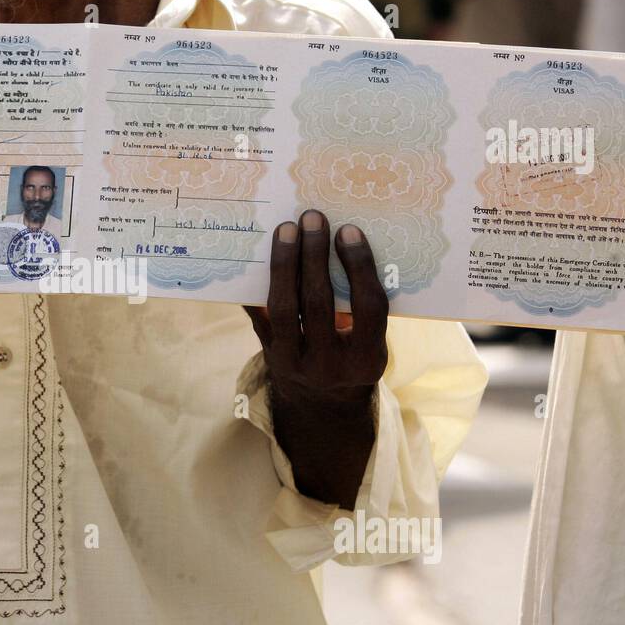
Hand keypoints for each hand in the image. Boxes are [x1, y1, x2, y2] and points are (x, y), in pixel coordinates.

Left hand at [245, 209, 388, 505]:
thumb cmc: (354, 359)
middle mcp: (330, 364)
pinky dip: (254, 288)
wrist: (324, 407)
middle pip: (319, 303)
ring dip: (284, 264)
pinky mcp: (270, 355)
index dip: (358, 268)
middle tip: (312, 217)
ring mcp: (296, 362)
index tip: (349, 232)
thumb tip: (344, 244)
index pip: (368, 307)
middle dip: (314, 256)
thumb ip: (363, 308)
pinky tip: (253, 259)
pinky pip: (259, 317)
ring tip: (286, 229)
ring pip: (285, 307)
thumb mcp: (371, 343)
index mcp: (367, 358)